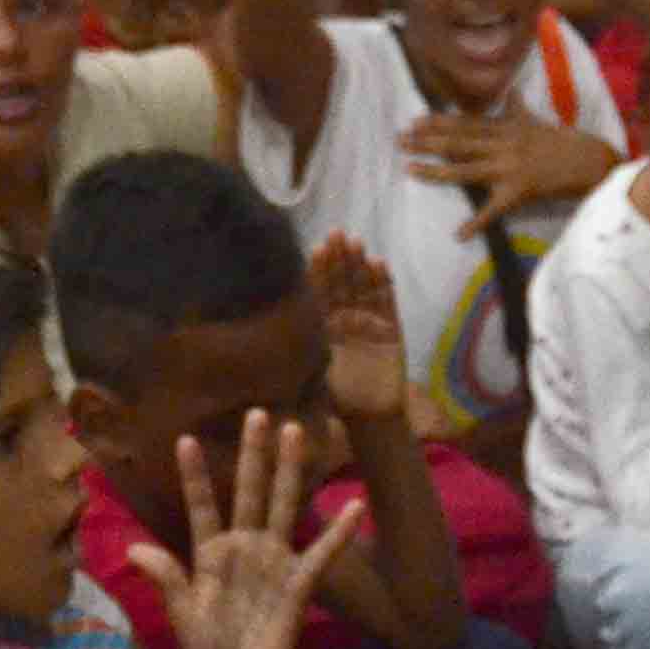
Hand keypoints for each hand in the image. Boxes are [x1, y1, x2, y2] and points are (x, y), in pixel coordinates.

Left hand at [125, 410, 368, 648]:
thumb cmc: (208, 647)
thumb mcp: (181, 612)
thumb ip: (166, 576)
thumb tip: (133, 549)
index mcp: (210, 552)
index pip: (201, 505)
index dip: (194, 476)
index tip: (183, 439)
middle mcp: (244, 546)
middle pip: (249, 491)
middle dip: (252, 454)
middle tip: (256, 413)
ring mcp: (274, 560)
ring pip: (283, 505)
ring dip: (289, 471)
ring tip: (296, 431)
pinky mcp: (298, 581)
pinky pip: (321, 552)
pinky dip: (339, 530)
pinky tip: (355, 505)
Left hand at [306, 235, 411, 432]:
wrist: (369, 415)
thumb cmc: (336, 394)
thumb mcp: (309, 368)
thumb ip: (295, 349)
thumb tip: (259, 332)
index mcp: (324, 322)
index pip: (321, 289)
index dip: (319, 268)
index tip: (315, 247)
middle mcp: (346, 316)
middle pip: (342, 280)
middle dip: (339, 257)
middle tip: (334, 233)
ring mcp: (369, 319)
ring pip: (363, 284)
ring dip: (360, 262)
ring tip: (354, 242)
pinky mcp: (391, 327)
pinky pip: (388, 300)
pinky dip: (384, 281)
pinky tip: (379, 263)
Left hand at [400, 111, 616, 241]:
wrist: (589, 160)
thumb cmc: (561, 141)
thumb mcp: (536, 120)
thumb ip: (517, 108)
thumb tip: (511, 90)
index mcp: (505, 128)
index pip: (465, 124)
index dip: (438, 122)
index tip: (414, 121)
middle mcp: (502, 144)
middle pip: (458, 142)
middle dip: (427, 141)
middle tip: (400, 141)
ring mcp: (508, 168)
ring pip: (465, 169)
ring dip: (436, 171)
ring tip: (410, 170)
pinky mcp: (518, 192)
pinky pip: (493, 210)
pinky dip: (477, 223)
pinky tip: (459, 233)